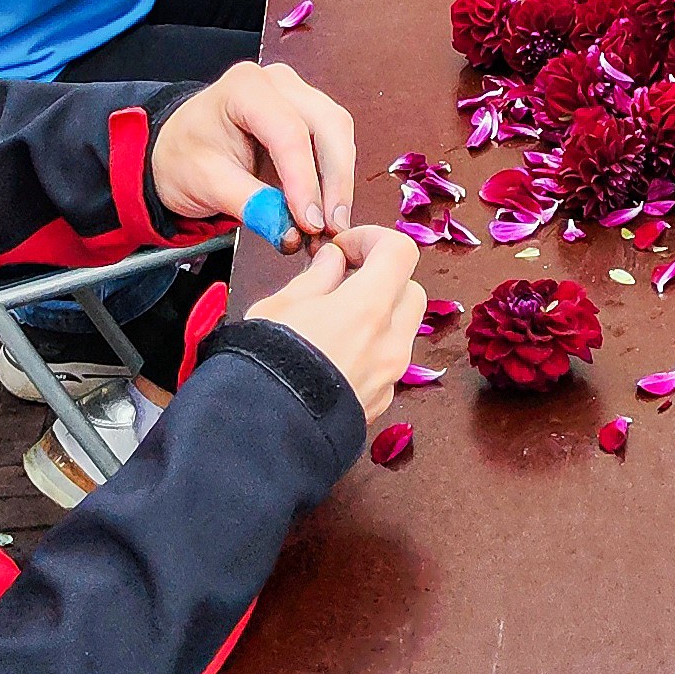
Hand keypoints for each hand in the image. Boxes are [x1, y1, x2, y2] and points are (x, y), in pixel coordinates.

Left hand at [151, 59, 359, 243]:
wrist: (178, 149)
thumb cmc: (185, 156)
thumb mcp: (206, 183)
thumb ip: (250, 206)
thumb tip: (291, 233)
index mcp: (245, 86)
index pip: (288, 131)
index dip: (304, 180)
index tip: (310, 222)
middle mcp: (278, 82)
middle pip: (328, 126)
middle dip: (335, 181)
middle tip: (331, 228)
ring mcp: (298, 95)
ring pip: (339, 135)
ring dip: (339, 184)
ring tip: (329, 227)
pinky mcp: (309, 116)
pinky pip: (334, 145)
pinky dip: (334, 181)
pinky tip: (325, 213)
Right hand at [245, 225, 425, 423]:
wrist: (264, 434)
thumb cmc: (267, 364)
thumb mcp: (282, 304)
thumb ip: (318, 276)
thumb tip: (335, 260)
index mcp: (369, 308)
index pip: (400, 251)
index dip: (373, 239)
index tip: (345, 247)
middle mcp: (390, 342)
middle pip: (410, 289)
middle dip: (382, 278)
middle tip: (344, 281)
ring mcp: (390, 376)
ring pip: (403, 329)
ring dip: (379, 315)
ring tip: (334, 321)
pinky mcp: (382, 402)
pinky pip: (388, 363)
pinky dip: (371, 349)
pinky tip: (335, 355)